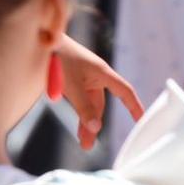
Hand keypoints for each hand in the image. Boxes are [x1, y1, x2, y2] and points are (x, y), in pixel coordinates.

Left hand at [52, 33, 143, 150]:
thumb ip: (83, 108)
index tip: (142, 121)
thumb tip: (95, 130)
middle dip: (96, 125)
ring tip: (82, 142)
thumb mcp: (72, 85)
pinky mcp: (73, 79)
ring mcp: (84, 78)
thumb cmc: (58, 57)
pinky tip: (77, 125)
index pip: (125, 92)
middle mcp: (96, 76)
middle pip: (101, 105)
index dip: (134, 107)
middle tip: (88, 145)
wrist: (41, 39)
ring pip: (89, 104)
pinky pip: (80, 99)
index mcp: (103, 73)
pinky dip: (79, 113)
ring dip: (86, 122)